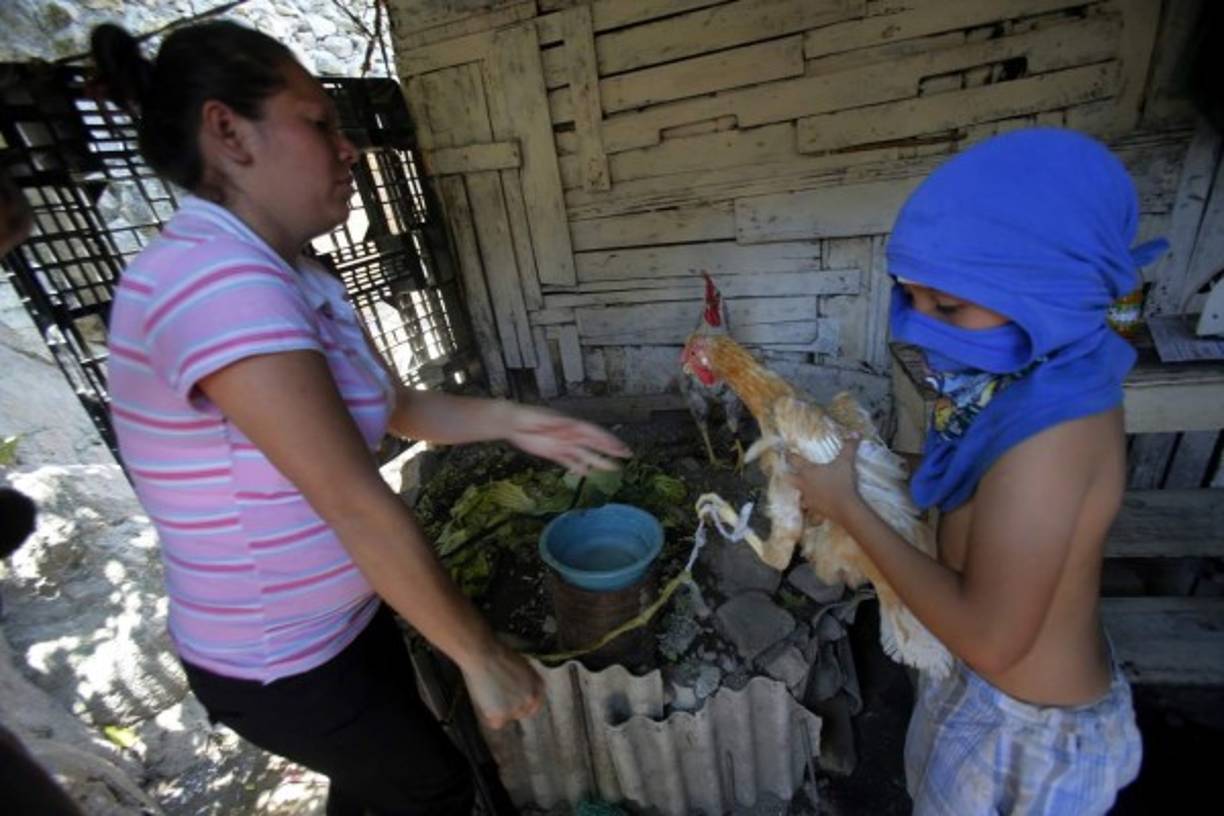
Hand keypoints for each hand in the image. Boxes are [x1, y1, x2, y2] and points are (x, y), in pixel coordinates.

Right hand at [460, 642, 543, 729]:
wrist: (484, 655)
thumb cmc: (497, 655)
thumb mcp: (521, 666)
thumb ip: (525, 681)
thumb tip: (519, 690)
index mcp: (538, 685)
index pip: (534, 704)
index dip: (521, 704)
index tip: (511, 703)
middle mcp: (531, 698)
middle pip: (521, 713)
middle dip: (509, 707)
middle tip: (496, 696)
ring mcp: (518, 707)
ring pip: (507, 717)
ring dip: (498, 710)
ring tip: (488, 691)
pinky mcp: (503, 714)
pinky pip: (495, 723)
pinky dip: (489, 716)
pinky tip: (485, 700)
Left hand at [503, 403, 630, 473]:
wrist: (512, 422)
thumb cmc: (529, 416)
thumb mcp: (545, 419)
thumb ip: (559, 425)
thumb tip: (572, 427)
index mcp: (571, 425)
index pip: (594, 434)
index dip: (608, 440)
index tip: (621, 446)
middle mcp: (570, 435)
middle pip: (594, 444)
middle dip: (610, 450)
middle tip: (626, 455)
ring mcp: (562, 444)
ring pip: (585, 454)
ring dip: (598, 461)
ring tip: (613, 468)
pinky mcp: (553, 452)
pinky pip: (569, 461)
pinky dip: (578, 467)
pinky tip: (587, 473)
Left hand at [785, 434, 863, 526]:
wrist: (845, 507)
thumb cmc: (842, 482)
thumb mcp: (846, 462)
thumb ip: (849, 447)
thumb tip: (856, 433)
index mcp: (808, 471)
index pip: (794, 460)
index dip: (790, 455)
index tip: (787, 452)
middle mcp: (804, 484)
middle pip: (788, 478)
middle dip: (787, 474)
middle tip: (789, 472)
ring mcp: (807, 498)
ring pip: (797, 494)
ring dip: (799, 491)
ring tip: (803, 490)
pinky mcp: (813, 509)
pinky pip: (808, 507)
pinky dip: (809, 507)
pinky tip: (813, 506)